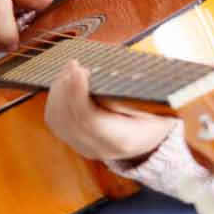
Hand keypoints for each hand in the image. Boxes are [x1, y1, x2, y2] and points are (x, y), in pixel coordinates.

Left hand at [44, 61, 173, 163]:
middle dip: (66, 87)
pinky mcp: (73, 140)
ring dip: (58, 90)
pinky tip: (64, 80)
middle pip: (67, 118)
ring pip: (57, 119)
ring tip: (70, 69)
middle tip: (74, 64)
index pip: (88, 120)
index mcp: (121, 140)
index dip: (78, 94)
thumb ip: (138, 95)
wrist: (150, 144)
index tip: (79, 70)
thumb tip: (121, 72)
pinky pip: (55, 120)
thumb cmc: (156, 120)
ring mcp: (83, 147)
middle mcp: (98, 148)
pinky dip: (55, 98)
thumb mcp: (159, 109)